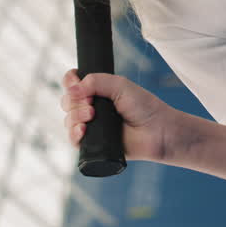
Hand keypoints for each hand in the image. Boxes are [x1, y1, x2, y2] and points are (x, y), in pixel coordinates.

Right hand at [60, 69, 177, 162]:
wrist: (157, 131)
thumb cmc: (144, 107)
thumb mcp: (120, 85)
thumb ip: (96, 81)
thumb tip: (72, 89)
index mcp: (99, 92)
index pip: (74, 84)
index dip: (70, 82)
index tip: (75, 82)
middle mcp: (93, 108)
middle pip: (68, 102)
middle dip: (74, 101)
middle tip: (91, 104)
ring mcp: (93, 127)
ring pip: (68, 120)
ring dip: (75, 116)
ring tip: (91, 116)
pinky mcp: (94, 145)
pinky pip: (73, 141)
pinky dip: (73, 134)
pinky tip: (83, 130)